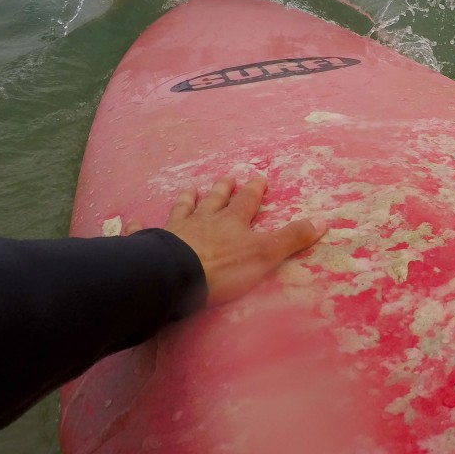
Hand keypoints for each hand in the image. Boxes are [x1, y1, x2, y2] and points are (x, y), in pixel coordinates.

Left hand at [125, 176, 324, 306]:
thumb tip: (325, 220)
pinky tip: (129, 223)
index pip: (247, 203)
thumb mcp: (265, 254)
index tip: (258, 176)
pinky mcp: (152, 245)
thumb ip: (292, 239)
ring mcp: (175, 231)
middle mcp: (204, 221)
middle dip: (222, 189)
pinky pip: (143, 234)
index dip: (254, 191)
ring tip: (189, 189)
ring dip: (187, 200)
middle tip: (227, 176)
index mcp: (232, 223)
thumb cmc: (223, 267)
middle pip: (215, 201)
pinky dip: (137, 228)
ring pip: (182, 211)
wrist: (174, 276)